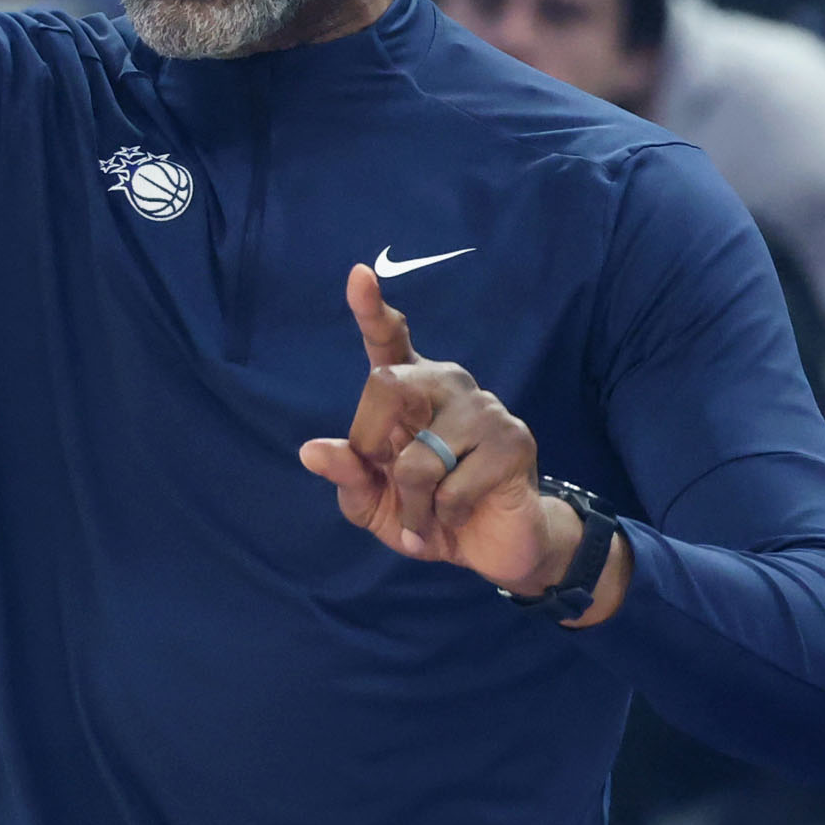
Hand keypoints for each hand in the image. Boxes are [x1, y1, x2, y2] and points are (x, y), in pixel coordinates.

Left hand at [299, 264, 575, 596]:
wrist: (490, 548)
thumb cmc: (427, 514)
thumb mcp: (373, 504)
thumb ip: (347, 475)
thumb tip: (311, 451)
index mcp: (409, 389)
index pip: (388, 339)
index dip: (372, 309)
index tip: (359, 275)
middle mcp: (447, 384)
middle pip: (387, 382)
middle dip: (372, 443)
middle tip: (389, 478)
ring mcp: (484, 408)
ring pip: (418, 455)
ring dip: (413, 503)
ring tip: (426, 518)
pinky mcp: (513, 440)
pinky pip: (452, 486)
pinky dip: (442, 516)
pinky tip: (459, 516)